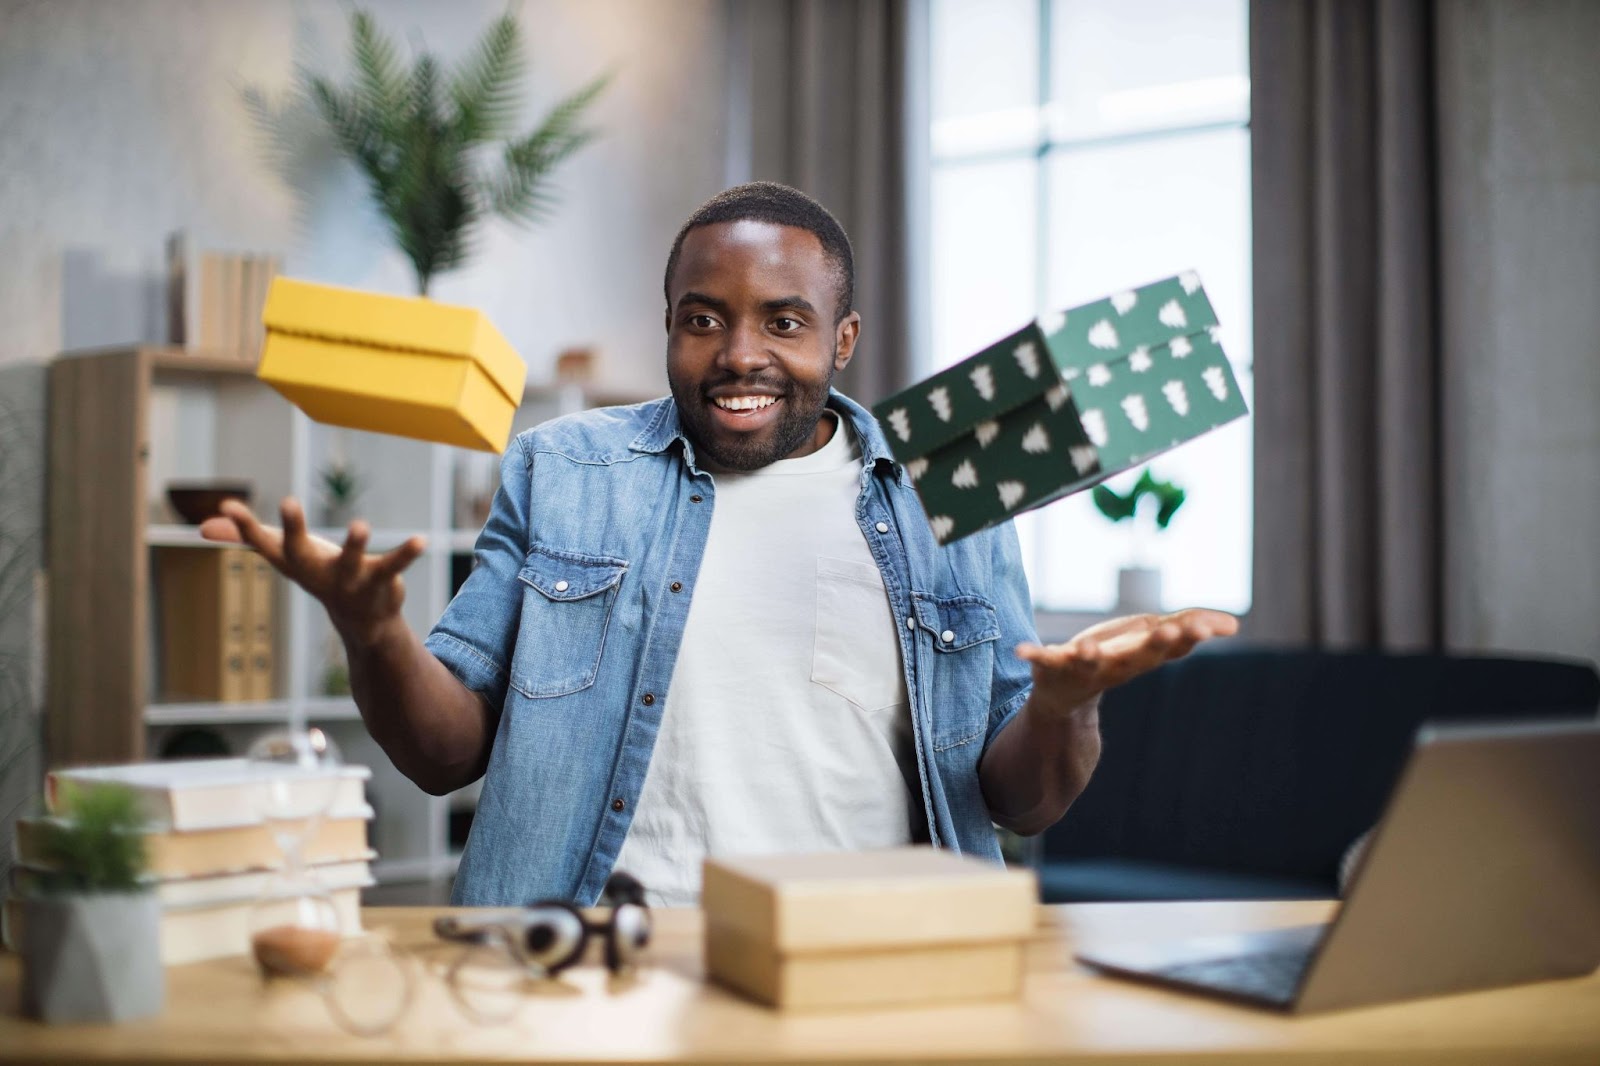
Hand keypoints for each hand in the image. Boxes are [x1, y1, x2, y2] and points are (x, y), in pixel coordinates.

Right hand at [200, 497, 425, 646]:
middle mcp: (318, 574)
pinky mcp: (380, 582)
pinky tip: (421, 540)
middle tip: (286, 501)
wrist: (362, 623)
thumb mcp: (286, 555)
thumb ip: (248, 537)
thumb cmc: (320, 575)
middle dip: (293, 528)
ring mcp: (349, 581)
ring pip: (350, 562)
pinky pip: (394, 566)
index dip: (245, 526)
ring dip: (354, 544)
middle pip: (300, 552)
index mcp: (296, 564)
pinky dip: (407, 554)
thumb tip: (203, 525)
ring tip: (360, 524)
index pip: (265, 544)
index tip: (228, 504)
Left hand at [1016, 608, 1237, 715]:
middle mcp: (1116, 666)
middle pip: (1138, 658)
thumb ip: (1189, 628)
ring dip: (1090, 658)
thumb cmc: (1115, 656)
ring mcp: (1082, 669)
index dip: (1187, 636)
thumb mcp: (1151, 638)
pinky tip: (1022, 650)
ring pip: (1090, 665)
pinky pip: (1041, 662)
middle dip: (1155, 646)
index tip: (1202, 627)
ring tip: (1087, 649)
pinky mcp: (1050, 668)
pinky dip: (1032, 657)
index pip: (1170, 647)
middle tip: (1174, 632)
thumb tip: (1233, 624)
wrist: (1066, 691)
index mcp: (1142, 656)